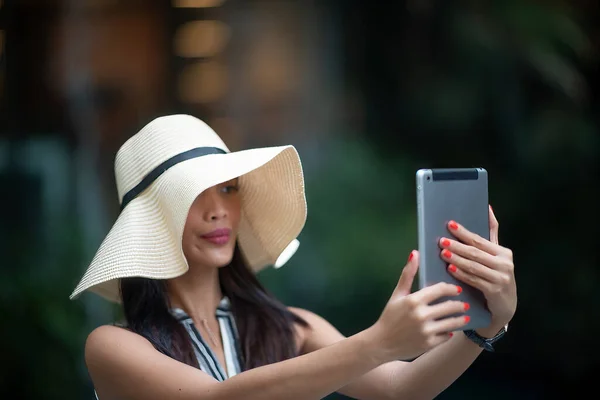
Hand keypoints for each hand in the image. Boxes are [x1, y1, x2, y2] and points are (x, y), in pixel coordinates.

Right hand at [371, 250, 469, 362]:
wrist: (381, 343)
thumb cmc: (389, 316)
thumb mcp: (397, 294)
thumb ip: (407, 274)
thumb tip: (415, 253)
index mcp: (414, 300)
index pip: (441, 290)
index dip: (451, 288)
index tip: (457, 289)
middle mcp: (422, 315)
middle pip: (450, 306)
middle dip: (460, 305)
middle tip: (465, 304)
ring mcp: (426, 331)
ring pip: (452, 322)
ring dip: (461, 319)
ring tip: (464, 317)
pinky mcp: (429, 344)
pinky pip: (447, 336)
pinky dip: (450, 332)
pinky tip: (452, 329)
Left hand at [438, 205, 516, 335]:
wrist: (505, 306)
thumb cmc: (496, 276)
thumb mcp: (496, 256)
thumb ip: (492, 233)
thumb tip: (487, 208)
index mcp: (504, 252)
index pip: (480, 240)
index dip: (464, 233)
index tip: (450, 225)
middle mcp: (505, 264)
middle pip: (476, 252)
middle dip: (457, 246)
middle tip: (441, 240)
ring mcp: (501, 278)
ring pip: (473, 266)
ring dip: (457, 259)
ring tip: (443, 253)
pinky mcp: (495, 291)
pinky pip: (474, 280)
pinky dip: (461, 274)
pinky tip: (450, 269)